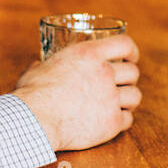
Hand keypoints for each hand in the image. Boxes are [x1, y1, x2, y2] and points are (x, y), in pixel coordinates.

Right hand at [12, 34, 140, 150]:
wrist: (35, 121)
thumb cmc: (32, 94)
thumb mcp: (38, 69)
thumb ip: (44, 65)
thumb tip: (38, 65)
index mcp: (89, 54)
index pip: (124, 45)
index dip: (131, 51)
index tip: (131, 57)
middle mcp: (104, 73)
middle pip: (133, 72)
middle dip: (129, 78)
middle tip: (122, 84)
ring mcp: (110, 98)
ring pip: (135, 96)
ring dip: (129, 100)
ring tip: (121, 103)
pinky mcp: (111, 122)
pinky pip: (128, 119)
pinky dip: (122, 120)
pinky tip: (112, 120)